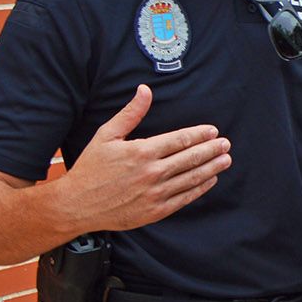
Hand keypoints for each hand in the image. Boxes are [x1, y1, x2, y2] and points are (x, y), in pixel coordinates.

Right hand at [57, 84, 230, 230]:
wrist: (76, 205)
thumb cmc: (90, 168)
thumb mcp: (106, 136)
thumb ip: (130, 114)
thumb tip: (145, 90)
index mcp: (140, 152)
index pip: (179, 140)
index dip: (199, 135)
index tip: (212, 131)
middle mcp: (151, 173)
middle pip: (190, 158)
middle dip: (211, 150)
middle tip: (226, 144)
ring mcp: (154, 194)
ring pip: (191, 178)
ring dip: (211, 168)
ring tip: (225, 159)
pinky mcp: (155, 211)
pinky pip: (184, 198)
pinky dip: (200, 188)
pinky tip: (210, 179)